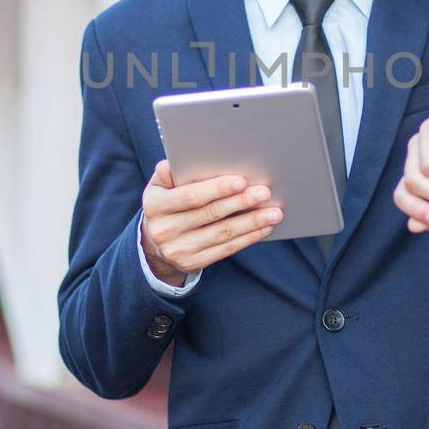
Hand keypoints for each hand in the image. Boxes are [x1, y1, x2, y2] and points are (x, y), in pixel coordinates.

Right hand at [140, 159, 282, 285]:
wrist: (155, 243)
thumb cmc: (166, 204)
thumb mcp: (159, 187)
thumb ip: (167, 174)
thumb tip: (171, 165)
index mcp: (154, 206)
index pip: (190, 196)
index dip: (217, 189)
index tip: (241, 181)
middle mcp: (164, 230)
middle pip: (210, 214)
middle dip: (241, 202)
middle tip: (264, 193)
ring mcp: (178, 250)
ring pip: (222, 234)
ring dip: (251, 222)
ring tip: (274, 212)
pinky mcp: (192, 264)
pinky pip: (225, 250)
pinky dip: (248, 238)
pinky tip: (263, 228)